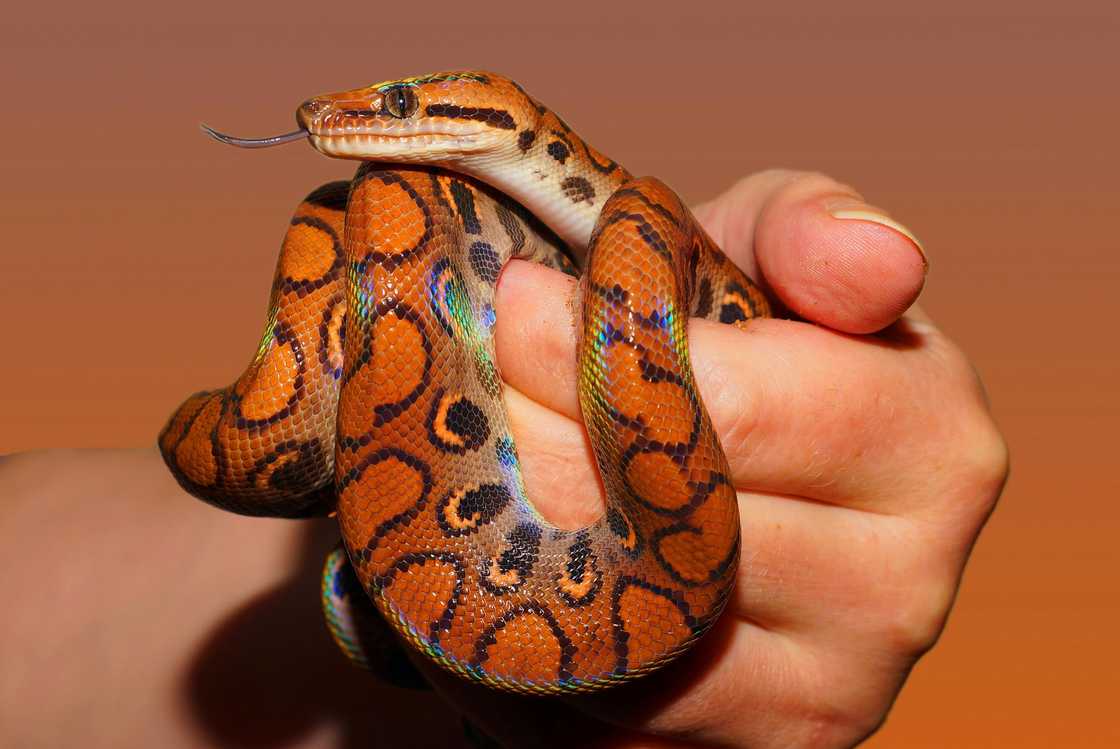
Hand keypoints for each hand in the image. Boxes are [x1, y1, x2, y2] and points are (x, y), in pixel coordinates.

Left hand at [413, 170, 1007, 747]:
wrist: (726, 493)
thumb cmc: (741, 354)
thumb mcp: (766, 259)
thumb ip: (809, 233)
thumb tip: (877, 261)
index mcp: (934, 445)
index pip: (737, 408)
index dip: (600, 351)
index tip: (518, 303)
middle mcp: (903, 590)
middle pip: (668, 524)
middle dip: (539, 440)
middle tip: (481, 383)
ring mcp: (829, 695)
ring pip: (628, 626)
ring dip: (524, 536)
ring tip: (491, 463)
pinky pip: (603, 712)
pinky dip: (539, 631)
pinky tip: (525, 558)